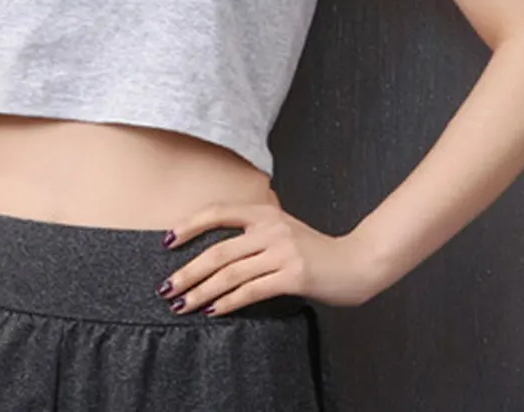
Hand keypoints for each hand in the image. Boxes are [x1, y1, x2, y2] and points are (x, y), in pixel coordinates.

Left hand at [156, 200, 377, 315]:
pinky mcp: (294, 275)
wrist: (357, 262)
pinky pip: (251, 291)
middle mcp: (270, 227)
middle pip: (218, 250)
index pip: (217, 213)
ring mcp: (282, 251)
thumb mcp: (282, 230)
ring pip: (230, 273)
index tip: (166, 242)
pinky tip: (213, 311)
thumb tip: (212, 254)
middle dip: (188, 271)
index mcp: (264, 212)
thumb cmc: (315, 250)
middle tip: (166, 287)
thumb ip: (253, 233)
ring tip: (182, 305)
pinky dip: (228, 303)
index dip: (189, 226)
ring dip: (201, 291)